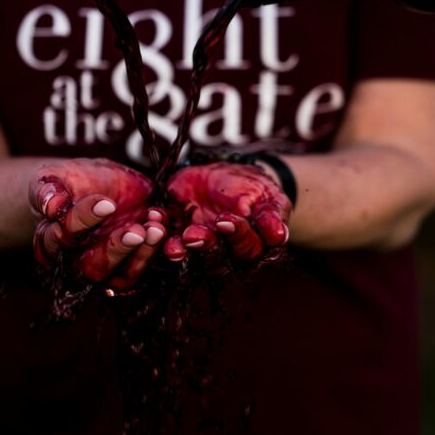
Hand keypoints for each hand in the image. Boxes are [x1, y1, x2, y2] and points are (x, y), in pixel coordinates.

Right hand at [29, 158, 165, 289]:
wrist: (96, 182)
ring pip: (122, 276)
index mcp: (50, 242)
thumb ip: (47, 190)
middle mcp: (76, 261)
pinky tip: (161, 223)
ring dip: (142, 254)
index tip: (106, 203)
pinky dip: (156, 249)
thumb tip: (50, 206)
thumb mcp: (52, 177)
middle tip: (136, 231)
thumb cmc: (69, 182)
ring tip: (156, 228)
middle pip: (93, 268)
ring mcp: (107, 264)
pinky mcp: (131, 261)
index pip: (65, 237)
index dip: (84, 220)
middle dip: (117, 249)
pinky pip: (145, 266)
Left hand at [164, 162, 291, 266]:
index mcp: (251, 248)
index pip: (246, 249)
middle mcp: (223, 254)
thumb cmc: (256, 191)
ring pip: (187, 254)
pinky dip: (158, 227)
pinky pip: (165, 235)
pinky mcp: (175, 232)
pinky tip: (156, 215)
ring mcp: (197, 245)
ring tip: (172, 244)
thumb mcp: (269, 199)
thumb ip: (271, 217)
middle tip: (194, 235)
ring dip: (177, 248)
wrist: (229, 176)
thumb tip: (279, 236)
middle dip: (203, 245)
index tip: (227, 220)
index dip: (237, 236)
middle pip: (214, 258)